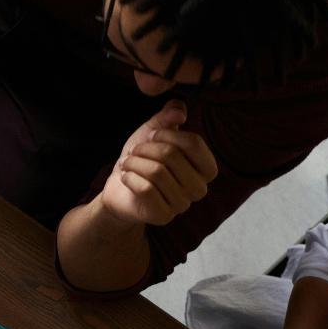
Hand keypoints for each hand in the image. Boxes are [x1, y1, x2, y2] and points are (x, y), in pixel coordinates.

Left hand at [101, 101, 216, 227]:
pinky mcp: (162, 216)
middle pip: (172, 156)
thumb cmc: (144, 160)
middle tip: (134, 150)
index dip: (168, 133)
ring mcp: (182, 205)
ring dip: (135, 162)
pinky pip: (145, 189)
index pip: (194, 143)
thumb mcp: (156, 132)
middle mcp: (199, 189)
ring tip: (126, 162)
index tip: (151, 133)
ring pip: (156, 172)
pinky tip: (124, 176)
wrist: (120, 190)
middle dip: (147, 148)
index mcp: (206, 168)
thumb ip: (169, 116)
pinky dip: (130, 178)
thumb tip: (179, 112)